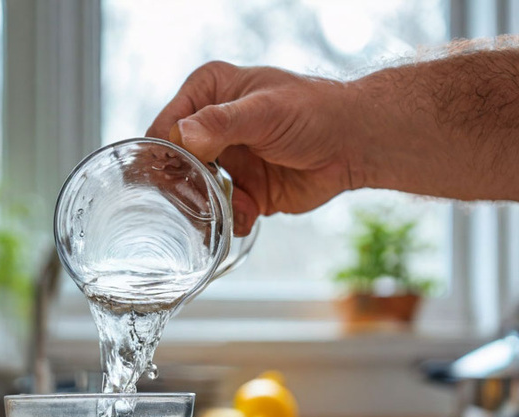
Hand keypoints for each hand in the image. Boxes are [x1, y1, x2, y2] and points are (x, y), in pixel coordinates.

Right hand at [147, 61, 355, 234]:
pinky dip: (232, 220)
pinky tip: (252, 213)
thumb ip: (221, 123)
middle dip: (185, 188)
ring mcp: (225, 161)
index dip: (165, 155)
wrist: (354, 144)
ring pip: (194, 194)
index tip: (180, 175)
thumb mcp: (264, 112)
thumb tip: (181, 135)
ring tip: (230, 208)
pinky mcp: (242, 190)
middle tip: (200, 201)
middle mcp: (208, 127)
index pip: (164, 128)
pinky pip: (221, 213)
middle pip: (173, 166)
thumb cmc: (314, 111)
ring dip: (208, 209)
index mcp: (206, 93)